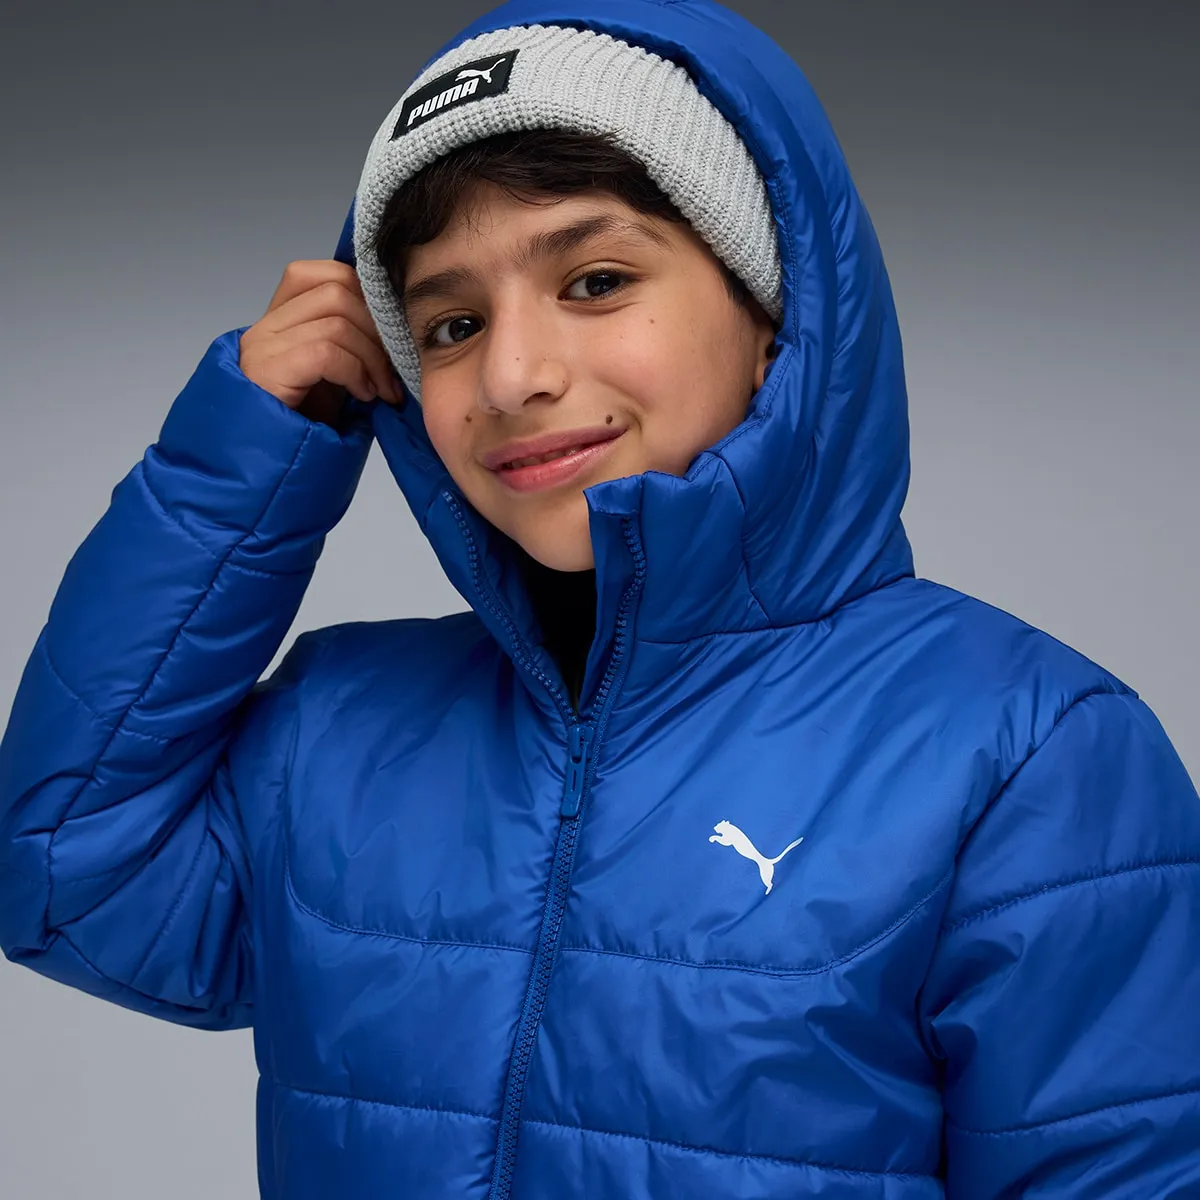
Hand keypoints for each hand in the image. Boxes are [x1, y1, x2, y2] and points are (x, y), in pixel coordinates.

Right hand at [239, 259, 404, 426]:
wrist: (272, 472)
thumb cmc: (308, 428)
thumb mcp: (335, 378)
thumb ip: (352, 346)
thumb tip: (396, 328)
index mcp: (280, 320)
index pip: (325, 273)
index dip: (365, 294)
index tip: (388, 334)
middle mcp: (266, 327)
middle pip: (337, 289)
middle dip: (377, 328)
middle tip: (391, 370)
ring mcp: (263, 347)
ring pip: (337, 319)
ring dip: (372, 356)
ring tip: (379, 390)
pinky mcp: (268, 371)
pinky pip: (327, 351)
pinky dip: (355, 372)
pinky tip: (363, 396)